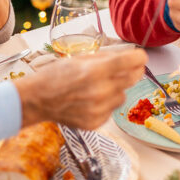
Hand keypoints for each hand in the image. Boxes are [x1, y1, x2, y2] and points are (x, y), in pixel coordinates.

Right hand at [16, 48, 147, 128]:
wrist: (38, 99)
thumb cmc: (57, 75)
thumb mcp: (80, 58)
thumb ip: (106, 58)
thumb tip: (130, 56)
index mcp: (94, 71)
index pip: (129, 62)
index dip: (139, 57)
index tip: (141, 56)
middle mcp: (99, 91)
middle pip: (133, 79)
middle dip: (134, 71)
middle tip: (130, 68)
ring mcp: (98, 109)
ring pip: (123, 95)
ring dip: (117, 89)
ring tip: (98, 87)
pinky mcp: (95, 122)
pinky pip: (112, 110)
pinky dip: (106, 104)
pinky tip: (91, 100)